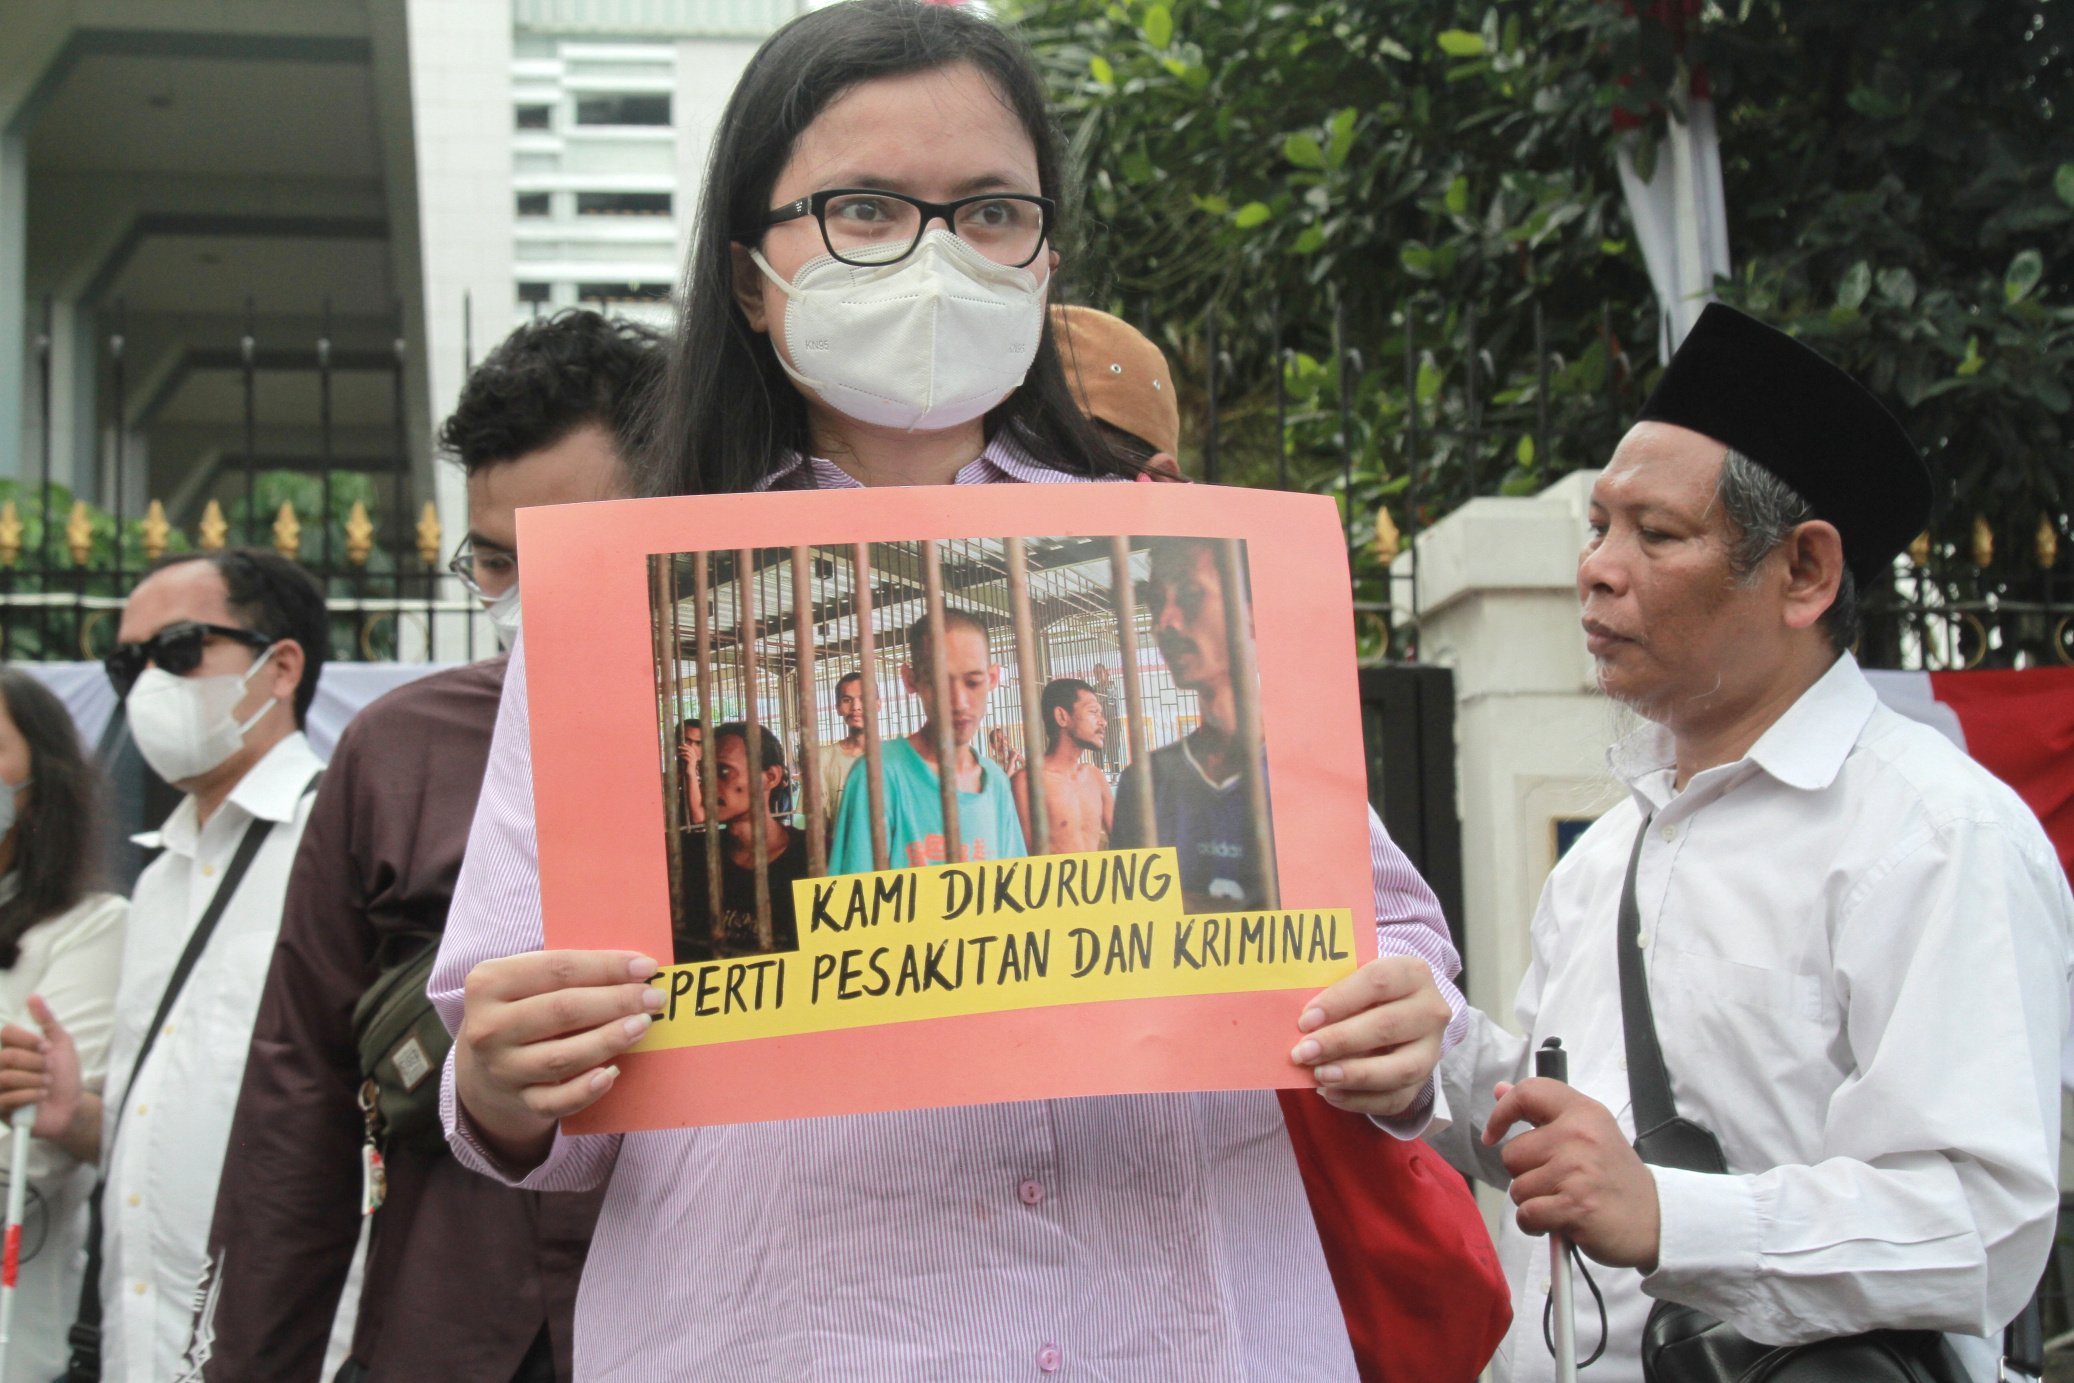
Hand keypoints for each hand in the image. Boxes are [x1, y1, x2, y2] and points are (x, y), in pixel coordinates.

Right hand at [0, 994, 84, 1140]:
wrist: (72, 1105)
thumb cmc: (64, 1074)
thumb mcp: (60, 1043)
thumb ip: (46, 1020)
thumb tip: (33, 996)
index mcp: (11, 1048)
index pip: (6, 1033)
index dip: (29, 1040)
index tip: (48, 1048)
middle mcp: (0, 1066)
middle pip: (7, 1056)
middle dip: (37, 1063)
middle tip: (49, 1070)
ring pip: (6, 1077)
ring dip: (36, 1080)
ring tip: (46, 1084)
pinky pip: (6, 1098)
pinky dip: (30, 1096)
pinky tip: (40, 1097)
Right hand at [454, 950, 663, 1166]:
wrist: (485, 1065)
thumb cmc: (522, 1008)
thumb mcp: (527, 981)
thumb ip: (571, 971)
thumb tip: (635, 969)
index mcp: (489, 982)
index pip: (558, 969)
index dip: (606, 967)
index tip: (646, 966)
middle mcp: (488, 1027)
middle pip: (563, 1010)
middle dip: (615, 1001)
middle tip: (653, 998)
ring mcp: (501, 1068)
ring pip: (562, 1057)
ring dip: (609, 1040)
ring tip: (642, 1026)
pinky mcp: (518, 1101)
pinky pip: (558, 1101)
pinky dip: (586, 1089)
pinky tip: (612, 1073)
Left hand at [1288, 955, 1450, 1117]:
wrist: (1400, 1013)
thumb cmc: (1366, 994)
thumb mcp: (1354, 981)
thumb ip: (1332, 994)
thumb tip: (1302, 1022)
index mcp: (1412, 973)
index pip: (1377, 982)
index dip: (1339, 1001)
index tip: (1306, 1020)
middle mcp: (1430, 1010)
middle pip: (1386, 1026)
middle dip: (1340, 1041)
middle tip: (1303, 1052)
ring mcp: (1431, 1049)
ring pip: (1400, 1068)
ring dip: (1355, 1075)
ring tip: (1319, 1076)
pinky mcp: (1424, 1081)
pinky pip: (1396, 1098)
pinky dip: (1361, 1100)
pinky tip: (1331, 1094)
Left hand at [1483, 1077, 1660, 1268]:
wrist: (1656, 1220)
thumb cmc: (1614, 1177)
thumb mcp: (1588, 1132)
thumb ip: (1542, 1112)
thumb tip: (1500, 1090)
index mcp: (1582, 1112)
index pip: (1528, 1093)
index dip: (1501, 1113)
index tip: (1493, 1135)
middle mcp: (1579, 1136)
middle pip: (1512, 1153)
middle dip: (1526, 1174)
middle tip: (1558, 1182)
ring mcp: (1576, 1171)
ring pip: (1517, 1188)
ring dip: (1534, 1202)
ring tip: (1564, 1201)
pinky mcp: (1574, 1206)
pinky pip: (1527, 1214)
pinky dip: (1536, 1225)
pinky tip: (1560, 1222)